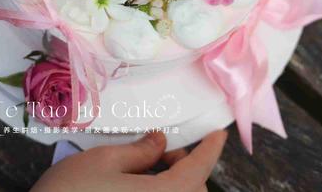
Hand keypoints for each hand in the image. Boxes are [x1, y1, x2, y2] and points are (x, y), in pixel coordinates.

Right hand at [30, 130, 226, 191]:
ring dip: (173, 187)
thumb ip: (138, 151)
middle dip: (185, 169)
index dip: (210, 150)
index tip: (219, 134)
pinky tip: (136, 189)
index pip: (197, 170)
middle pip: (193, 191)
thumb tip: (160, 142)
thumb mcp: (102, 161)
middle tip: (159, 153)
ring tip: (144, 172)